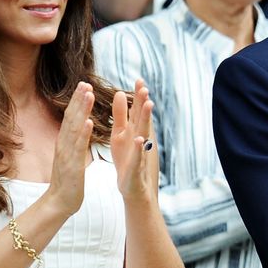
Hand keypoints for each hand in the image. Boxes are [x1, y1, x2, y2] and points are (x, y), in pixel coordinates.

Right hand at [46, 82, 93, 215]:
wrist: (59, 203)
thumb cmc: (68, 181)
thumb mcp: (71, 157)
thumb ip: (73, 142)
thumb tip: (79, 128)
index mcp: (65, 143)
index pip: (71, 118)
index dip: (76, 101)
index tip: (83, 85)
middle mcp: (64, 145)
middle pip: (71, 118)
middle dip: (78, 99)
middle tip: (85, 82)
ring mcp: (67, 154)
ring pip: (74, 128)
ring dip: (81, 110)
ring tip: (88, 94)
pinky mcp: (72, 165)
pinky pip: (78, 147)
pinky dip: (83, 134)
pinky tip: (89, 122)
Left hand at [111, 79, 156, 201]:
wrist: (132, 187)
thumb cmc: (127, 158)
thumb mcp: (120, 134)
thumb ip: (121, 114)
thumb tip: (119, 92)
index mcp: (133, 130)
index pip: (137, 110)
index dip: (138, 96)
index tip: (139, 80)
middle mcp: (139, 139)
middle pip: (142, 118)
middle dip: (143, 103)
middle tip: (145, 88)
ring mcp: (139, 153)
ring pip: (144, 133)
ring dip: (146, 119)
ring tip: (148, 105)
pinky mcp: (135, 168)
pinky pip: (138, 156)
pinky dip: (139, 147)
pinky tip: (139, 139)